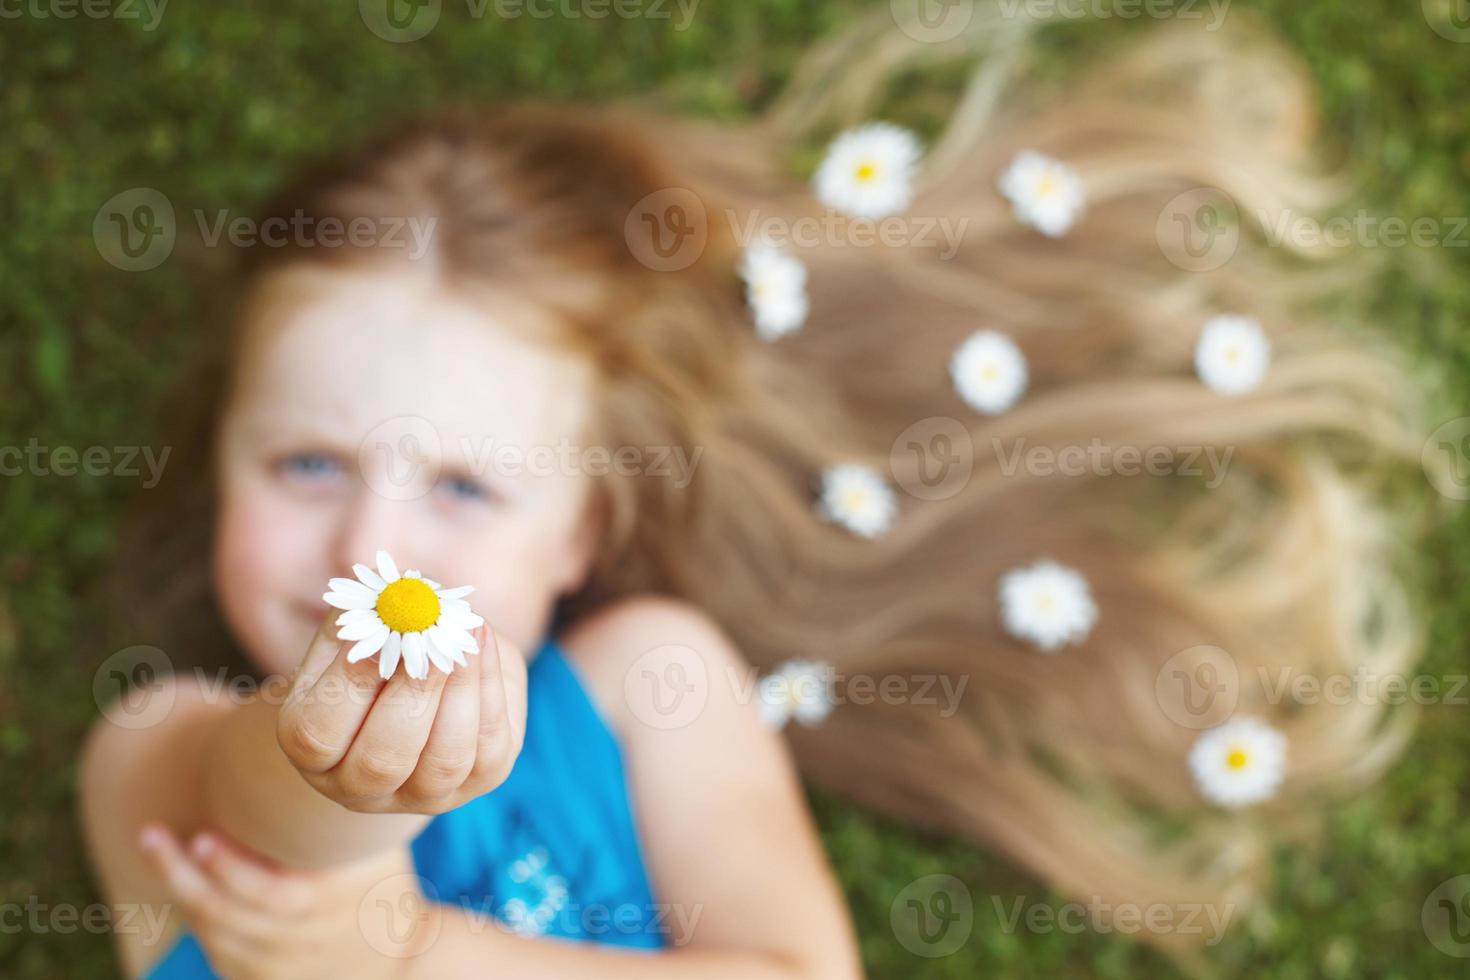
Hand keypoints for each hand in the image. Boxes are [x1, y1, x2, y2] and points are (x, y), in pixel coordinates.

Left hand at [139, 825, 425, 979]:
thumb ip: (350, 812)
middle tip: (152, 834)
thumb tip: (330, 752)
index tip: (201, 836)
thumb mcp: (380, 852)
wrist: (396, 965)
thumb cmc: (386, 889)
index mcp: (322, 905)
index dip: (228, 868)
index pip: (265, 893)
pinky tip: (182, 881)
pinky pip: (215, 949)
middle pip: (223, 913)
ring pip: (212, 932)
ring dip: (179, 890)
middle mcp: (292, 940)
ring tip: (155, 845)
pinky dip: (195, 915)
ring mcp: (271, 967)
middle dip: (181, 873)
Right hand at [277, 617, 527, 814]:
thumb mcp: (355, 633)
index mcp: (312, 752)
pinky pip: (490, 748)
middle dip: (413, 694)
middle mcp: (360, 788)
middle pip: (382, 760)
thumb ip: (366, 620)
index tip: (382, 634)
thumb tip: (399, 602)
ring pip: (444, 760)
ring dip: (460, 690)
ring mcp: (422, 795)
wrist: (426, 680)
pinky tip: (482, 647)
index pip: (318, 734)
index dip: (350, 684)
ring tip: (466, 633)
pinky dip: (490, 692)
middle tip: (433, 638)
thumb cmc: (378, 651)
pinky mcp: (478, 782)